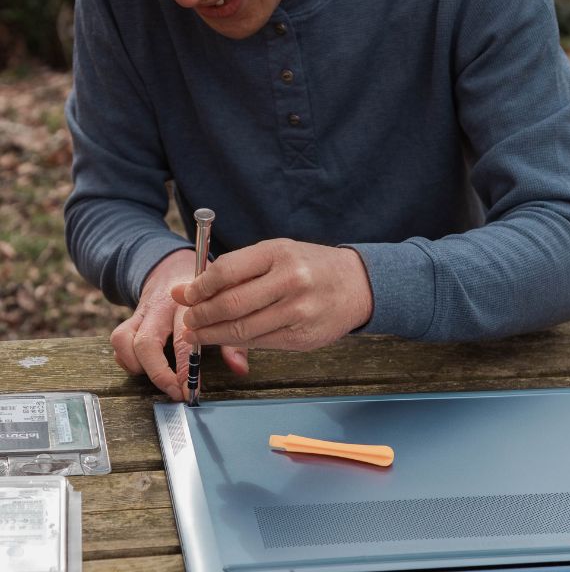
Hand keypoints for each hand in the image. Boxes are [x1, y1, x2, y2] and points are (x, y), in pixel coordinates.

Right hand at [110, 248, 248, 399]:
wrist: (173, 266)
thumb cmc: (201, 291)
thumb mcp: (222, 305)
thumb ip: (232, 339)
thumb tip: (241, 369)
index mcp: (186, 303)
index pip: (183, 338)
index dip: (186, 368)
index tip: (191, 389)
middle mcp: (159, 307)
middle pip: (146, 343)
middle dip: (159, 373)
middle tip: (175, 392)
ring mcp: (141, 313)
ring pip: (124, 340)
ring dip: (138, 366)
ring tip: (159, 378)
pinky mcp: (130, 318)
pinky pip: (118, 340)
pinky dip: (126, 359)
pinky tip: (144, 366)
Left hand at [171, 239, 373, 351]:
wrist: (356, 284)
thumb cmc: (309, 266)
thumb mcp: (276, 253)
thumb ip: (235, 269)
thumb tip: (187, 290)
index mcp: (279, 253)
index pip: (226, 271)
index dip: (199, 287)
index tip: (185, 295)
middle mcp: (290, 280)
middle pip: (231, 304)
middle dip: (201, 315)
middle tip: (187, 319)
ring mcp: (298, 311)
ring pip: (242, 329)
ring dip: (212, 334)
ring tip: (197, 333)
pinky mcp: (301, 337)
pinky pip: (259, 343)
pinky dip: (236, 342)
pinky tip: (224, 338)